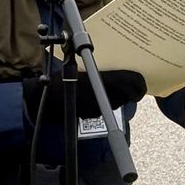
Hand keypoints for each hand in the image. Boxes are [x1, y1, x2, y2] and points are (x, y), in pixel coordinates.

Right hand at [23, 69, 146, 120]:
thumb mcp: (77, 69)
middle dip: (130, 92)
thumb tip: (115, 72)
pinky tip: (96, 97)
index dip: (139, 85)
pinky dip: (105, 103)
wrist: (43, 102)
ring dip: (117, 97)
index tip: (140, 86)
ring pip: (117, 103)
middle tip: (128, 87)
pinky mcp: (92, 115)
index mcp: (102, 80)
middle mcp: (104, 96)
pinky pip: (106, 109)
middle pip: (127, 95)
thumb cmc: (58, 82)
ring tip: (108, 88)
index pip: (132, 82)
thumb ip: (97, 72)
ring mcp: (98, 108)